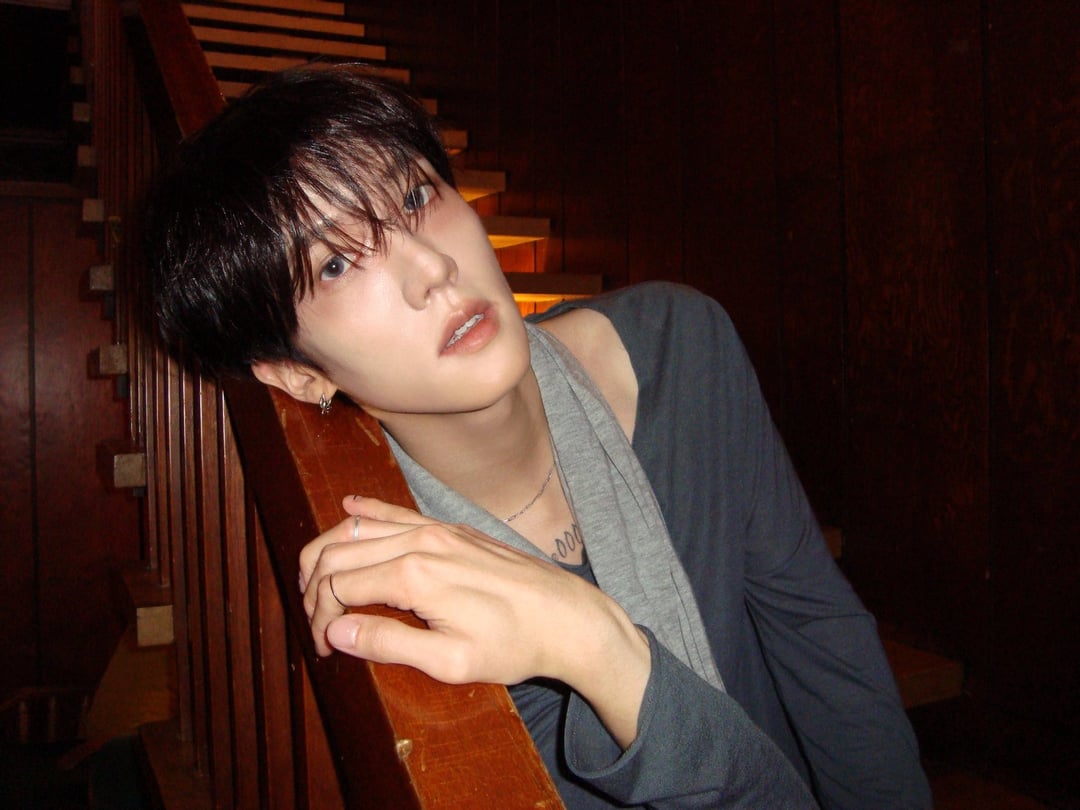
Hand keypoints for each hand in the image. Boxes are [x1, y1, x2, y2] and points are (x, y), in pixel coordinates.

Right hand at [300, 496, 651, 745]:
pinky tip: (348, 508)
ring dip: (329, 552)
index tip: (322, 649)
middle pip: (339, 554)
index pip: (337, 589)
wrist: (567, 616)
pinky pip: (396, 513)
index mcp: (414, 576)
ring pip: (360, 528)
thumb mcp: (450, 662)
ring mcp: (436, 531)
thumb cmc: (514, 644)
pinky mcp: (450, 529)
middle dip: (314, 588)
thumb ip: (389, 643)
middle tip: (313, 622)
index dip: (319, 619)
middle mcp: (420, 543)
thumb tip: (336, 631)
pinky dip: (366, 513)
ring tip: (313, 582)